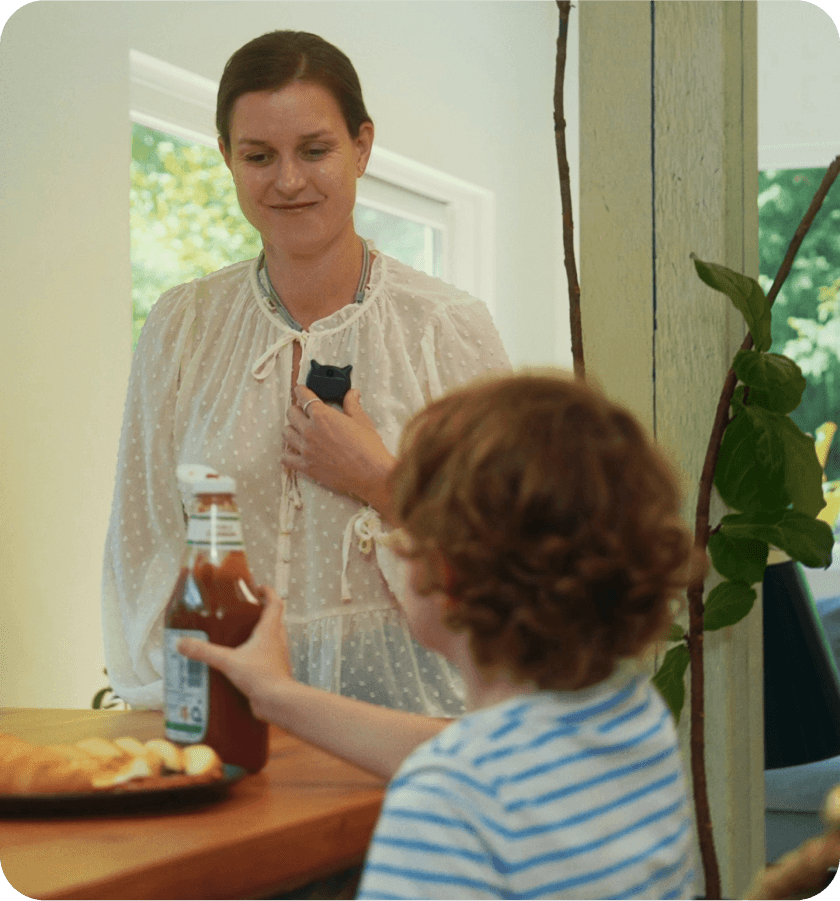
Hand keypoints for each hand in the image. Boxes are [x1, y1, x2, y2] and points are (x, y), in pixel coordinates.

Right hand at [177, 584, 292, 719]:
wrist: (278, 702)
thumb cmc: (260, 676)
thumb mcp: (228, 661)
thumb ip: (205, 652)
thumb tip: (182, 643)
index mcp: (270, 630)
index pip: (275, 603)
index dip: (268, 592)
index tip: (258, 588)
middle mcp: (277, 640)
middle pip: (274, 619)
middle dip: (261, 613)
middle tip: (243, 612)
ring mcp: (278, 655)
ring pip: (272, 638)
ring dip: (259, 634)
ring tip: (239, 636)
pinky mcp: (274, 670)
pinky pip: (267, 656)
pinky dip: (257, 654)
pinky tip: (241, 662)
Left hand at [282, 385, 395, 516]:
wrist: (371, 474)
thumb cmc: (369, 448)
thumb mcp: (362, 421)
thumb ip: (352, 404)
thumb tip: (352, 393)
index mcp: (323, 416)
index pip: (304, 397)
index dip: (301, 391)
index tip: (301, 390)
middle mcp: (310, 431)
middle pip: (291, 413)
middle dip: (297, 409)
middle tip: (303, 411)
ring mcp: (306, 450)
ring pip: (286, 433)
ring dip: (292, 429)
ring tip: (299, 430)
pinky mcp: (306, 467)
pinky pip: (286, 458)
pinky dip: (288, 453)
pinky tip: (295, 451)